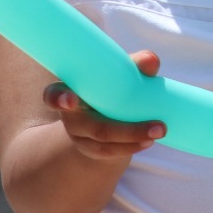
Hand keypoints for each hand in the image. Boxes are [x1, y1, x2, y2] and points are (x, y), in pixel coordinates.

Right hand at [43, 49, 166, 162]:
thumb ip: (135, 63)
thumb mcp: (118, 72)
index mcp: (68, 88)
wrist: (99, 109)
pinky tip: (148, 141)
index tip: (70, 100)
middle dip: (126, 130)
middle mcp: (70, 115)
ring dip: (134, 139)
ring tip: (159, 131)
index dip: (58, 99)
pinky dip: (131, 146)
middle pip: (92, 126)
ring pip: (103, 141)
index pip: (53, 95)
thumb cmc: (108, 84)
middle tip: (159, 126)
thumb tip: (151, 60)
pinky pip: (109, 152)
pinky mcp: (90, 148)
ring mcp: (79, 134)